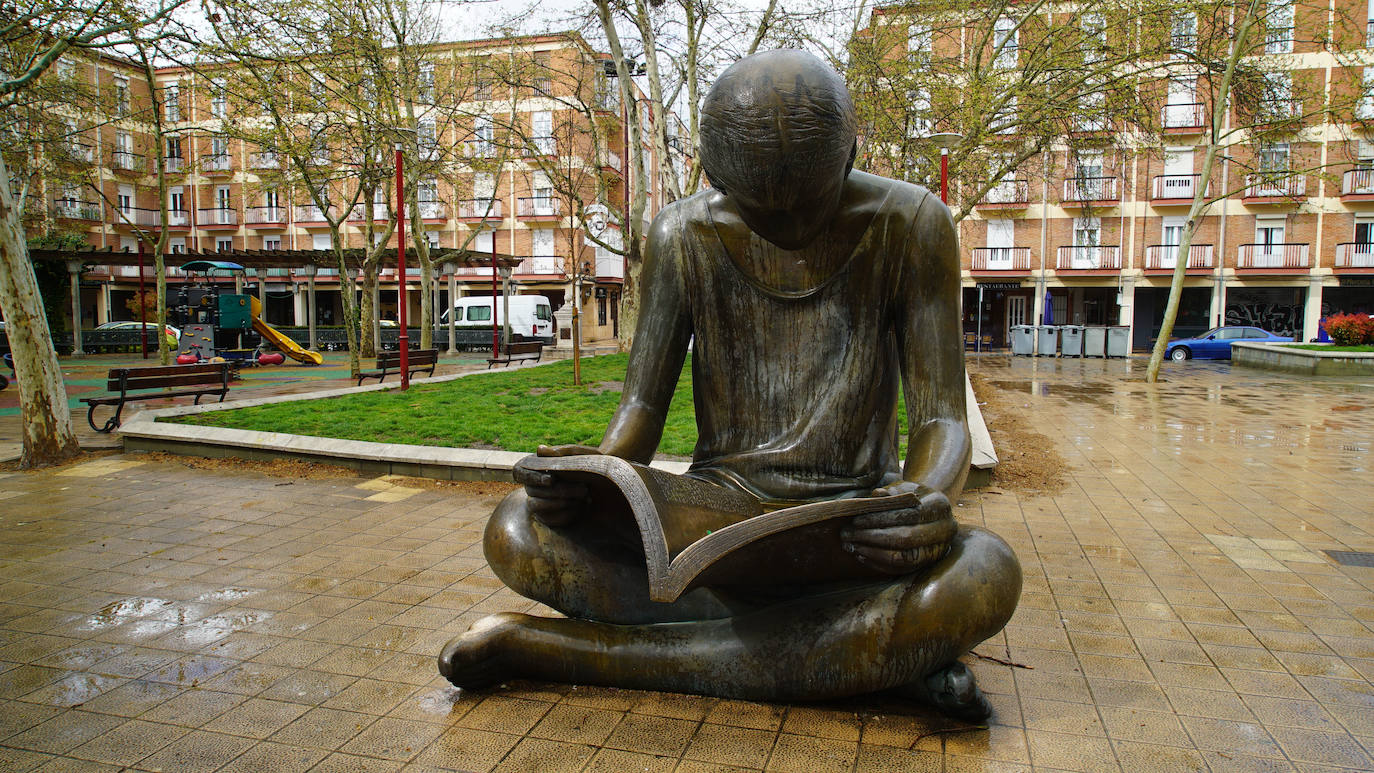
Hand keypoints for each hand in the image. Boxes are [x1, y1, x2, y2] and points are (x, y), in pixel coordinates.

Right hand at [512, 444, 600, 525]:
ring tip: (583, 498)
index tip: (551, 480)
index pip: (521, 472)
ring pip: (536, 505)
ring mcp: (537, 502)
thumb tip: (540, 449)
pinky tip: (581, 507)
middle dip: (558, 491)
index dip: (533, 477)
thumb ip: (562, 452)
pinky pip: (548, 519)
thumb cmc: (589, 462)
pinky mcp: (547, 517)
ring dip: (560, 502)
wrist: (605, 480)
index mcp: (535, 466)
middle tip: (583, 489)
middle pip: (532, 490)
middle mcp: (532, 485)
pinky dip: (565, 514)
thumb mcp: (580, 454)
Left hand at [840, 482, 956, 574]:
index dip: (882, 519)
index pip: (910, 514)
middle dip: (873, 537)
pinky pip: (900, 569)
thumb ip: (891, 491)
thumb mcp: (904, 487)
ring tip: (851, 546)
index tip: (856, 520)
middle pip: (906, 538)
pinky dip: (878, 564)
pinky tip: (860, 555)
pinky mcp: (925, 564)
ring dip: (873, 553)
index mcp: (940, 506)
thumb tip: (876, 496)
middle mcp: (944, 530)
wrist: (929, 512)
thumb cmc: (912, 497)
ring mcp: (936, 550)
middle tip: (847, 534)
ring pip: (903, 558)